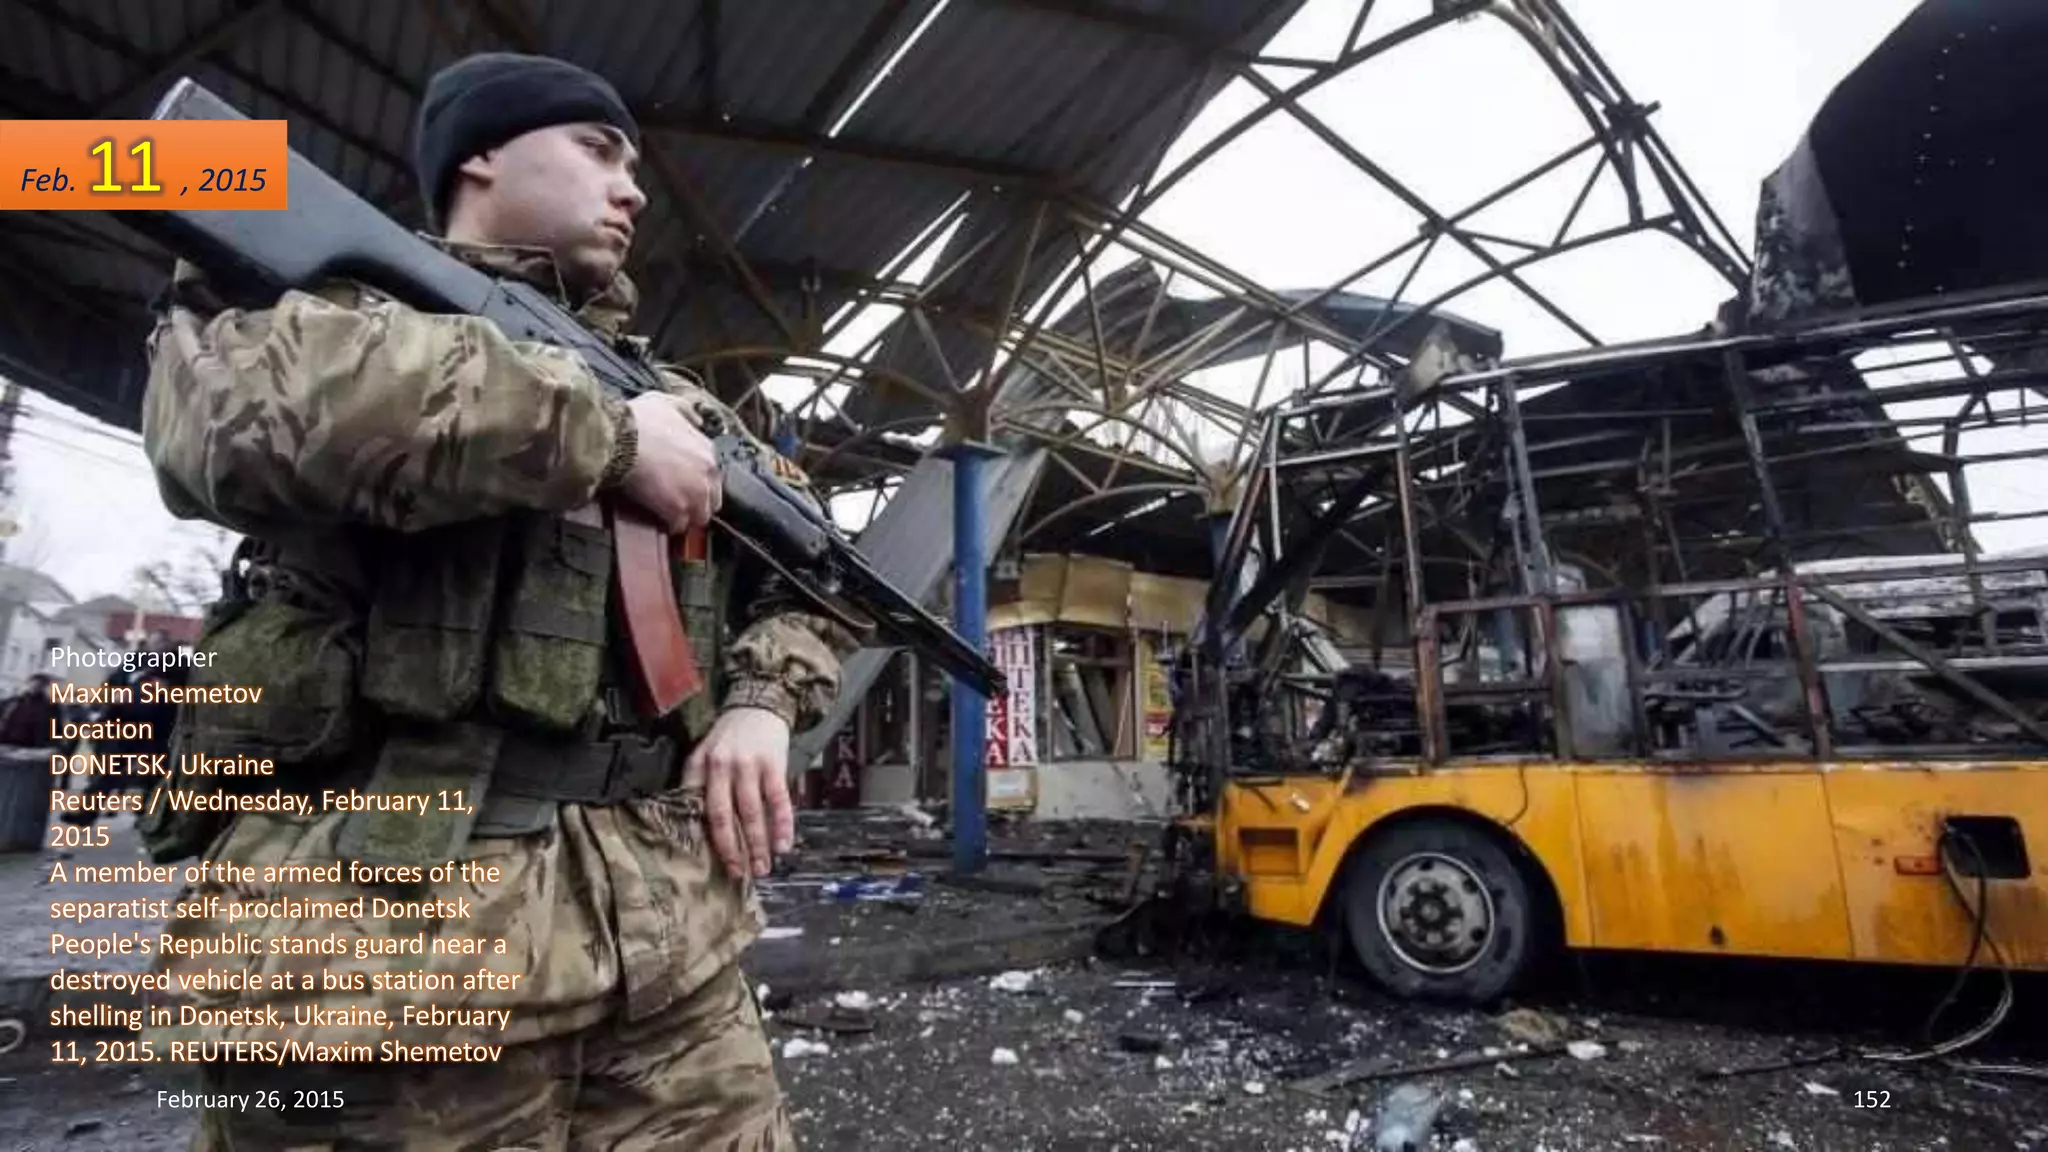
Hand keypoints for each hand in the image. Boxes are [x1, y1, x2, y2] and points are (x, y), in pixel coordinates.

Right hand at [621, 393, 721, 532]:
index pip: (713, 475)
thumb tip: (696, 419)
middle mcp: (708, 473)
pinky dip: (670, 525)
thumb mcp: (667, 403)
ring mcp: (694, 493)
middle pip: (712, 499)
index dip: (698, 480)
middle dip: (698, 501)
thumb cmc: (639, 421)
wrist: (619, 439)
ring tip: (670, 514)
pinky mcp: (677, 510)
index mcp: (707, 450)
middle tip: (679, 501)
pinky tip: (660, 520)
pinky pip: (679, 526)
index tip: (685, 483)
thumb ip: (686, 411)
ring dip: (686, 516)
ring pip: (699, 516)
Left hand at [682, 706, 794, 878]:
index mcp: (700, 767)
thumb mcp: (704, 754)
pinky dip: (782, 825)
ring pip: (751, 813)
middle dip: (730, 850)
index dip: (703, 838)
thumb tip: (695, 825)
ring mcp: (749, 766)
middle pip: (722, 816)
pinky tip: (784, 845)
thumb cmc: (730, 736)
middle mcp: (721, 767)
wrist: (759, 703)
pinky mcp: (774, 764)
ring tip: (761, 868)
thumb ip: (697, 783)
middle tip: (737, 874)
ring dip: (757, 844)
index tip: (708, 864)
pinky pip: (779, 800)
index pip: (698, 809)